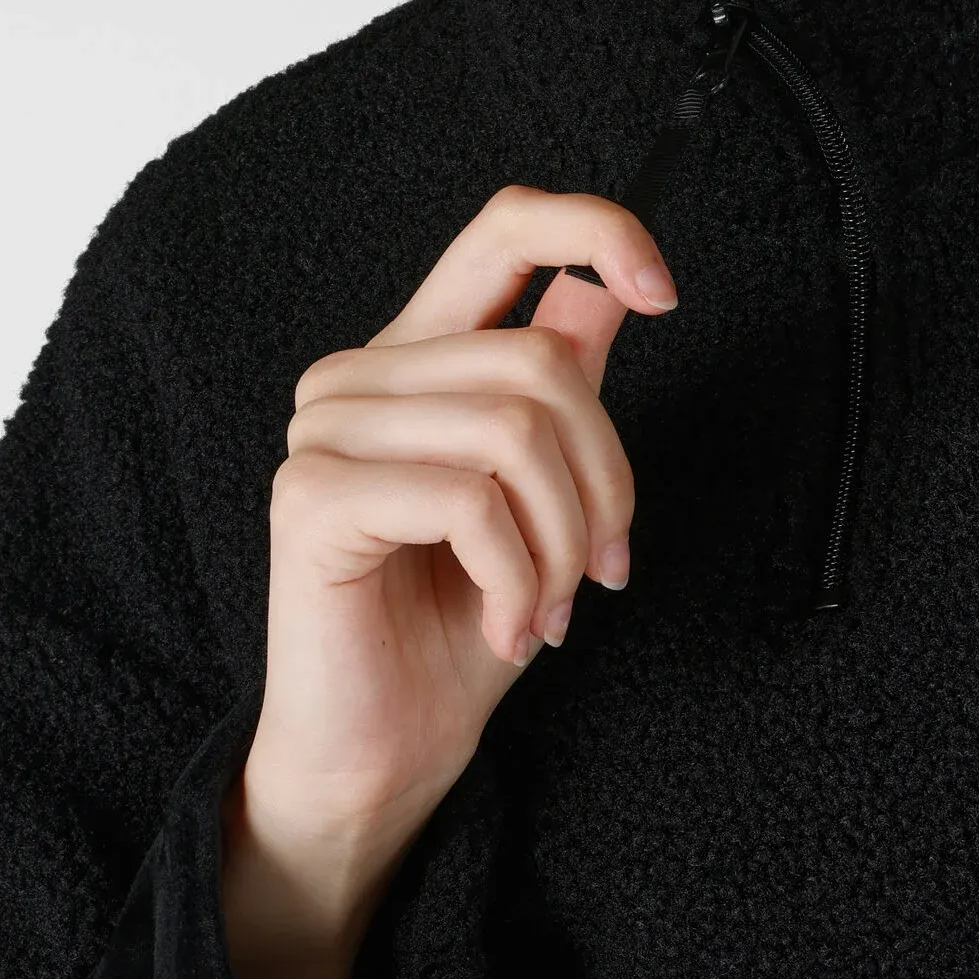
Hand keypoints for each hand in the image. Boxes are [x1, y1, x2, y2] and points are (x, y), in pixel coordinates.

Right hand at [220, 185, 676, 978]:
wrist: (384, 752)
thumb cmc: (457, 629)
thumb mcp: (542, 501)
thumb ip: (560, 394)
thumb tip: (610, 291)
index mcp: (418, 357)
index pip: (505, 226)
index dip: (598, 232)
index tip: (668, 293)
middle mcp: (359, 374)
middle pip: (541, 359)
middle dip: (604, 479)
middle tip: (601, 572)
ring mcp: (323, 431)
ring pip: (513, 430)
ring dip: (562, 542)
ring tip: (549, 609)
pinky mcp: (310, 498)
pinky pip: (465, 501)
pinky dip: (516, 576)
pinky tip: (505, 628)